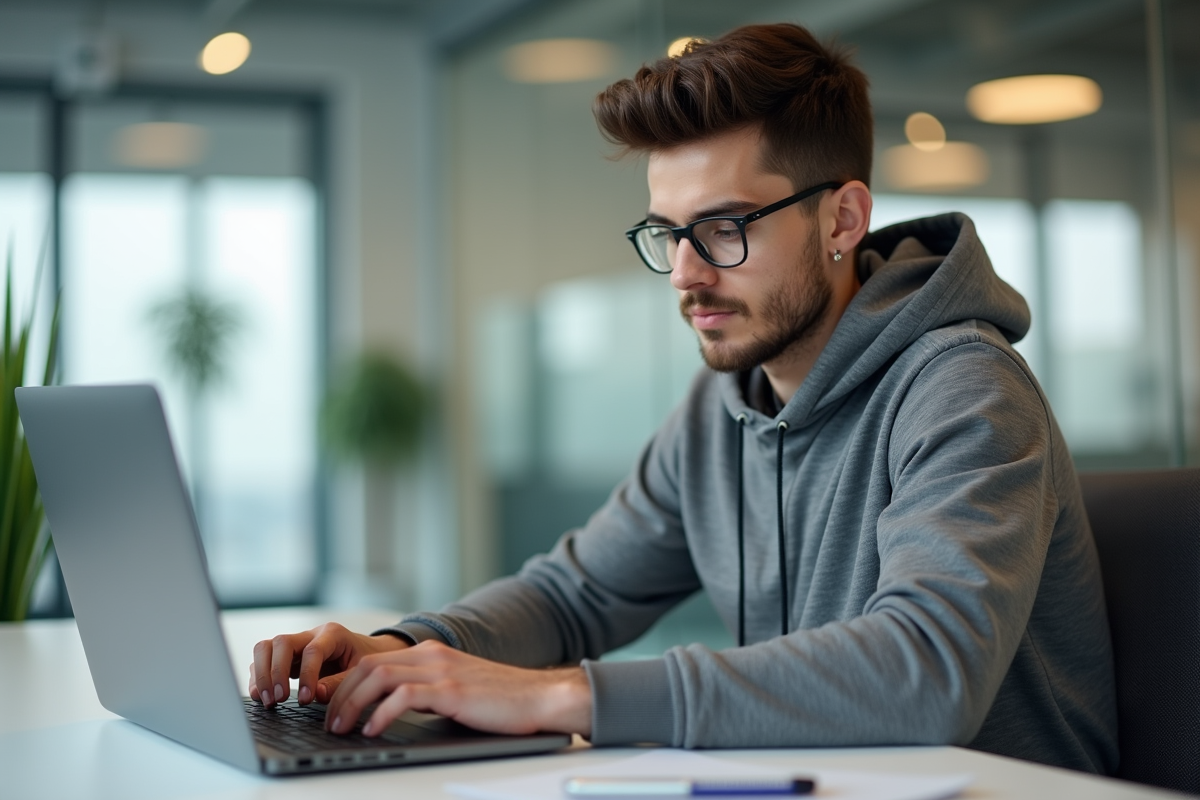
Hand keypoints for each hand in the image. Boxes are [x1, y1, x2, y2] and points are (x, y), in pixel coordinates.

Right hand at [248, 621, 408, 706]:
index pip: (312, 650)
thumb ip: (339, 683)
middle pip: (281, 642)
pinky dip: (258, 677)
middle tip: (280, 699)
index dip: (307, 675)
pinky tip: (262, 696)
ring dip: (262, 674)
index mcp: (332, 634)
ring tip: (268, 700)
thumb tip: (315, 694)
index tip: (306, 699)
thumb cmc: (364, 660)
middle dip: (276, 672)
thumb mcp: (360, 672)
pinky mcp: (285, 656)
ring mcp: (295, 643)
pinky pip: (263, 660)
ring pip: (266, 647)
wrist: (365, 652)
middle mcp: (309, 634)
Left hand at [324, 640, 591, 738]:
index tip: (329, 706)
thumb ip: (427, 693)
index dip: (345, 683)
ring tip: (341, 728)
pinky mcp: (451, 690)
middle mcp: (431, 655)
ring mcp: (441, 670)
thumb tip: (392, 712)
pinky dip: (380, 713)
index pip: (373, 660)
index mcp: (431, 654)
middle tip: (328, 721)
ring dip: (351, 703)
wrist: (540, 697)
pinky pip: (403, 695)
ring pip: (378, 676)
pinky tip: (373, 729)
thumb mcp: (456, 690)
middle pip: (367, 665)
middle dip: (340, 694)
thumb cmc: (502, 701)